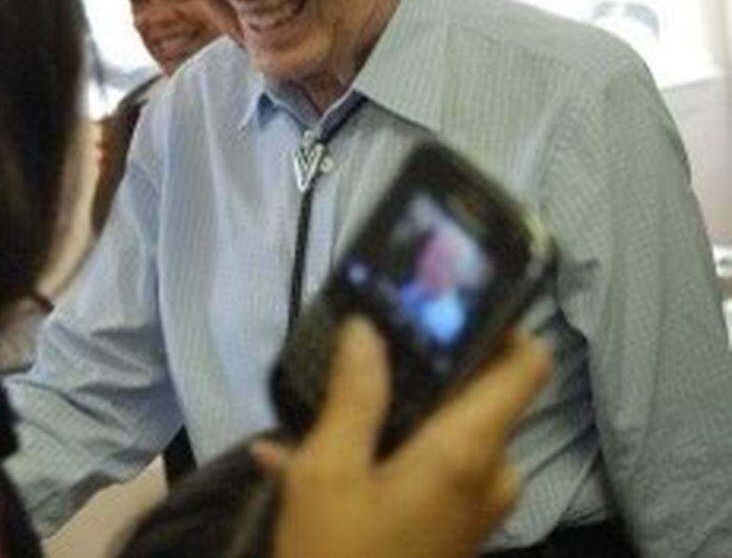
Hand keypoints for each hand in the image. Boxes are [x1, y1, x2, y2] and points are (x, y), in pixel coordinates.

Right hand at [252, 320, 550, 557]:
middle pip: (478, 394)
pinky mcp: (453, 527)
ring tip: (321, 396)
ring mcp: (475, 506)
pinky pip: (429, 468)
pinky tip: (303, 452)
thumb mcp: (328, 471)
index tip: (450, 297)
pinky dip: (382, 451)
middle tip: (366, 338)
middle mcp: (490, 475)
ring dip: (389, 410)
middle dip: (424, 365)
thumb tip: (367, 328)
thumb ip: (353, 394)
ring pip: (445, 431)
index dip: (502, 321)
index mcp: (469, 451)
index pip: (525, 364)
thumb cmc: (338, 553)